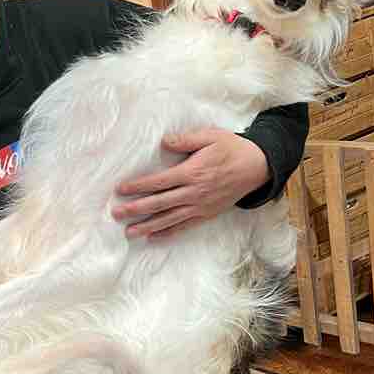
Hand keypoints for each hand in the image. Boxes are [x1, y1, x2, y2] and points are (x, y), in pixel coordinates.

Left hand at [112, 128, 270, 237]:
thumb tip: (164, 142)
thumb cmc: (231, 148)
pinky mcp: (206, 214)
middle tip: (116, 213)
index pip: (159, 182)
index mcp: (192, 172)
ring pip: (169, 218)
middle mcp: (194, 193)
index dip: (138, 186)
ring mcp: (200, 206)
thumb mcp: (210, 136)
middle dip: (136, 209)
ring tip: (129, 232)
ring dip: (147, 226)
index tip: (120, 189)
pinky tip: (153, 237)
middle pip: (159, 203)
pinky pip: (184, 226)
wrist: (257, 167)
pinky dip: (168, 233)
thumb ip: (186, 140)